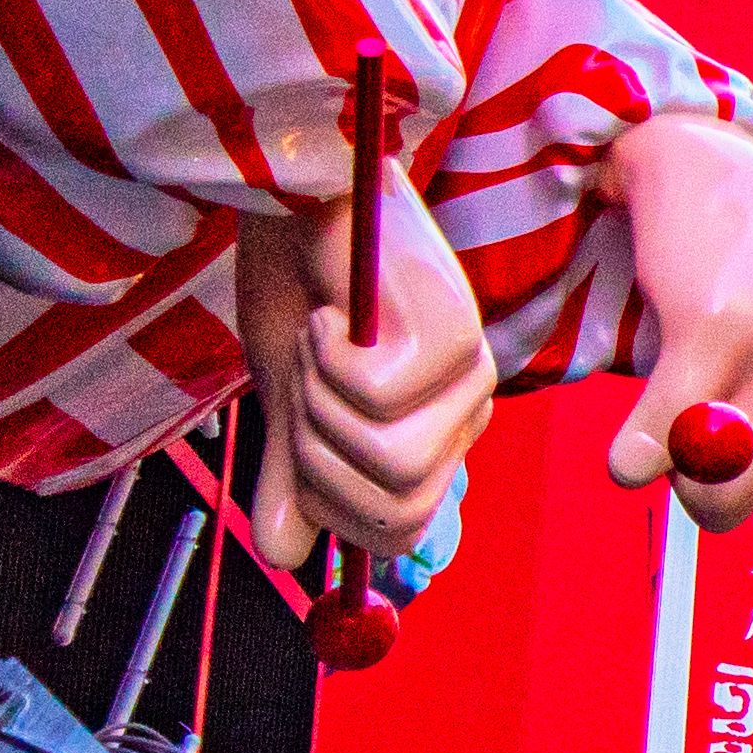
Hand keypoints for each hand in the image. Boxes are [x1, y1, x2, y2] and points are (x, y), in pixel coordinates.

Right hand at [233, 163, 494, 562]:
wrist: (298, 194)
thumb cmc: (300, 281)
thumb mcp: (285, 393)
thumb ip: (291, 475)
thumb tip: (286, 559)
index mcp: (433, 432)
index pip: (395, 532)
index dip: (327, 507)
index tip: (296, 440)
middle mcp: (464, 409)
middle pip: (394, 510)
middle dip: (317, 459)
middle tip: (307, 380)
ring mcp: (467, 371)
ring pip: (390, 462)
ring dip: (321, 405)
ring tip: (321, 340)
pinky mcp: (456, 331)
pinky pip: (380, 399)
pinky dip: (326, 360)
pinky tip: (330, 313)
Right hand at [604, 113, 752, 530]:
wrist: (712, 169)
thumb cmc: (720, 283)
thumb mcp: (738, 367)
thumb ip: (722, 437)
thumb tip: (656, 482)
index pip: (735, 506)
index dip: (688, 479)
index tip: (684, 414)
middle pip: (719, 505)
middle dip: (673, 471)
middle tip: (672, 387)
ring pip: (696, 473)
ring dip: (649, 447)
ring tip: (668, 353)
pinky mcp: (722, 324)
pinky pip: (675, 419)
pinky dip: (645, 446)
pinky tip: (625, 453)